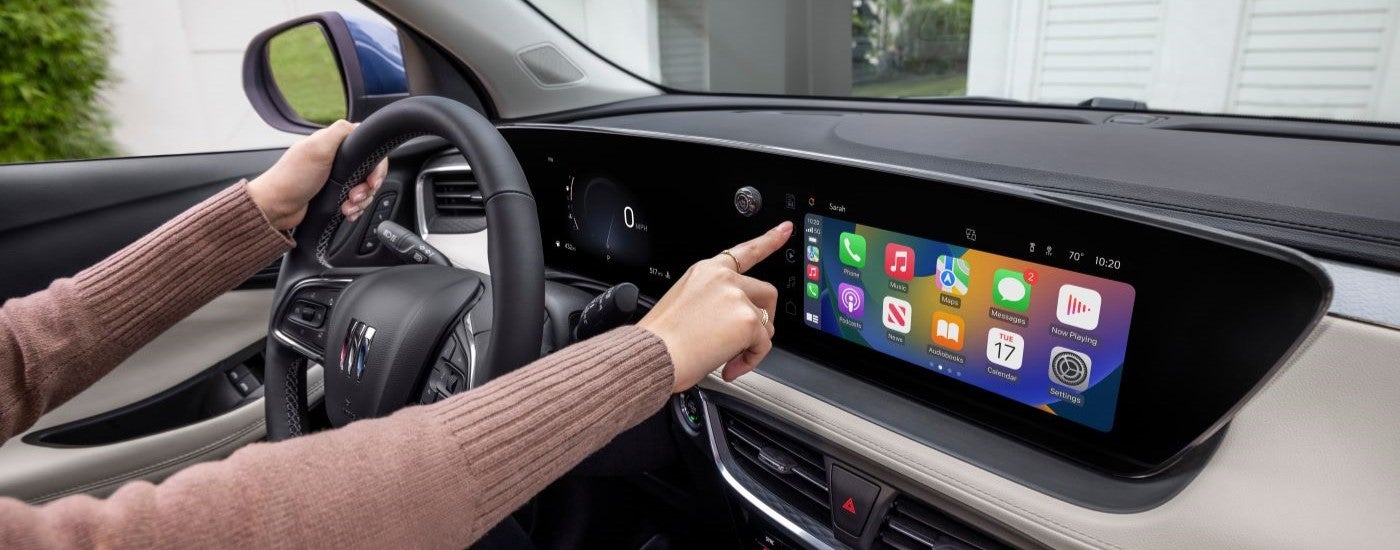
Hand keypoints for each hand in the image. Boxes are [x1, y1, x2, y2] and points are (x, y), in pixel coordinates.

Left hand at [246, 120, 389, 230]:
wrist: (275, 208)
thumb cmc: (291, 179)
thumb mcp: (316, 148)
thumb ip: (340, 132)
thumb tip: (359, 125)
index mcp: (333, 145)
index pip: (368, 150)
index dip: (375, 166)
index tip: (371, 180)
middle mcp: (336, 161)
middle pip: (369, 172)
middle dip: (367, 188)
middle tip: (355, 195)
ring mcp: (336, 180)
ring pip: (364, 189)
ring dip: (360, 201)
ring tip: (347, 206)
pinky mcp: (334, 196)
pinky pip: (355, 203)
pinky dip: (354, 209)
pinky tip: (346, 212)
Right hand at [639, 221, 793, 391]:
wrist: (654, 355)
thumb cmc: (662, 339)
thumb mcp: (686, 305)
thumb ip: (717, 302)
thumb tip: (740, 321)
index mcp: (707, 271)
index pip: (745, 251)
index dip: (769, 240)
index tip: (785, 229)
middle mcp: (724, 278)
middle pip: (766, 292)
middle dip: (765, 317)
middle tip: (751, 338)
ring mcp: (737, 296)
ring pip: (765, 323)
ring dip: (752, 344)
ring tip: (728, 357)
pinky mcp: (747, 320)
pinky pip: (763, 344)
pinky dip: (750, 360)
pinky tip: (729, 367)